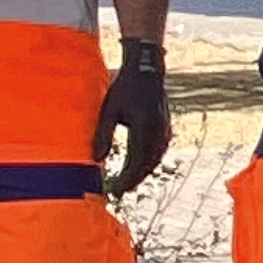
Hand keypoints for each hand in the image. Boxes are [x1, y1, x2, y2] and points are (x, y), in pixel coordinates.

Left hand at [96, 39, 171, 195]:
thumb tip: (97, 159)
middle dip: (133, 180)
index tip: (114, 190)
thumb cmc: (124, 88)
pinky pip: (160, 151)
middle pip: (147, 165)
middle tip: (119, 191)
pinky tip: (141, 166)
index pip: (135, 162)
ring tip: (128, 183)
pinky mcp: (166, 127)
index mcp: (144, 128)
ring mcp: (165, 129)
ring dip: (142, 173)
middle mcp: (158, 131)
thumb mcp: (109, 110)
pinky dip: (149, 162)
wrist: (147, 70)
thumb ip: (103, 134)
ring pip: (155, 160)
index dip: (125, 180)